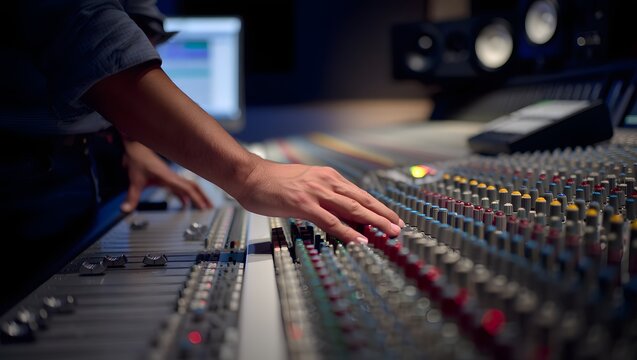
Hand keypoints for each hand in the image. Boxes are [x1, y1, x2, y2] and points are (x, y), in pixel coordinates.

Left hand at [120, 140, 212, 211]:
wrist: (137, 147)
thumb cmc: (138, 160)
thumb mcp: (134, 180)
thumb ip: (131, 197)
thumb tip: (125, 209)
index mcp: (168, 178)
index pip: (187, 189)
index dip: (197, 198)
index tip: (204, 207)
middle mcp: (172, 177)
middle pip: (193, 188)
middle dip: (202, 197)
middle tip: (210, 208)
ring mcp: (171, 177)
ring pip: (188, 187)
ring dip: (196, 196)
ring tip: (203, 206)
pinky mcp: (167, 178)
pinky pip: (180, 188)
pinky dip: (185, 196)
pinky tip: (184, 203)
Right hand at [237, 158, 402, 243]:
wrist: (250, 176)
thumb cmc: (273, 182)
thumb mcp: (304, 184)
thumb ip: (322, 196)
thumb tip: (338, 213)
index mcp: (328, 177)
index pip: (359, 194)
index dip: (378, 207)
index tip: (392, 218)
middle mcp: (326, 182)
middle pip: (362, 200)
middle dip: (383, 215)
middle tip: (399, 227)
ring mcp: (316, 193)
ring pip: (352, 209)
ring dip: (374, 222)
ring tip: (389, 232)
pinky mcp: (303, 204)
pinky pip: (330, 221)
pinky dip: (347, 232)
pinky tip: (359, 240)